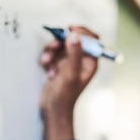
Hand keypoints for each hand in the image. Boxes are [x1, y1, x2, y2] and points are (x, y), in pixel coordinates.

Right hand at [39, 25, 98, 139]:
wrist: (53, 110)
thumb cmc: (65, 97)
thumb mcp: (70, 74)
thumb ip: (74, 53)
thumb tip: (75, 35)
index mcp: (90, 62)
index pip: (92, 40)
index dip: (81, 32)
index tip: (69, 29)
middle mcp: (81, 61)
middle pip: (72, 40)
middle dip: (60, 42)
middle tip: (52, 46)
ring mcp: (70, 63)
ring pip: (60, 46)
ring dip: (51, 52)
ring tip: (47, 63)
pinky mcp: (59, 66)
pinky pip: (53, 54)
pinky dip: (48, 60)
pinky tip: (48, 71)